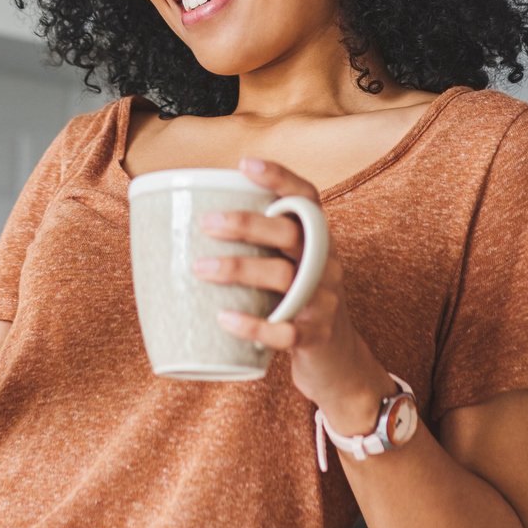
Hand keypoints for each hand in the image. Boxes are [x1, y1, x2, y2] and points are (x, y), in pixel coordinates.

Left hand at [193, 157, 389, 419]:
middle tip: (206, 222)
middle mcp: (326, 264)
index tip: (245, 164)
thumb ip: (261, 247)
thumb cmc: (299, 305)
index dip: (280, 177)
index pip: (308, 198)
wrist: (339, 363)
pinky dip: (253, 325)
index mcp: (318, 241)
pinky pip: (285, 331)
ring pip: (284, 278)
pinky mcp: (316, 337)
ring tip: (199, 269)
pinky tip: (224, 319)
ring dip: (239, 270)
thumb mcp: (293, 269)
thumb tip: (187, 225)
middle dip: (247, 224)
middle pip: (291, 234)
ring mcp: (323, 301)